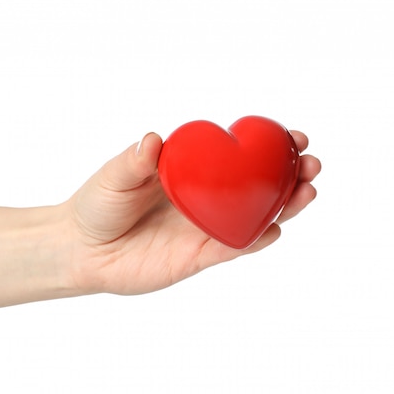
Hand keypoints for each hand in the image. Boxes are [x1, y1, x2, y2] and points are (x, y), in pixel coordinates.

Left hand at [66, 131, 320, 294]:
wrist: (82, 250)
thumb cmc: (98, 205)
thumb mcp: (114, 176)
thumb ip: (134, 160)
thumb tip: (154, 139)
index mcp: (194, 172)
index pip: (239, 157)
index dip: (270, 147)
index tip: (292, 137)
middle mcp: (207, 198)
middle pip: (258, 186)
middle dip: (290, 175)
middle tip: (311, 166)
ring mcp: (207, 227)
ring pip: (255, 216)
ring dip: (284, 206)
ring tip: (306, 192)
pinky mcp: (200, 256)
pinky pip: (234, 247)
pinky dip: (256, 239)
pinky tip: (274, 229)